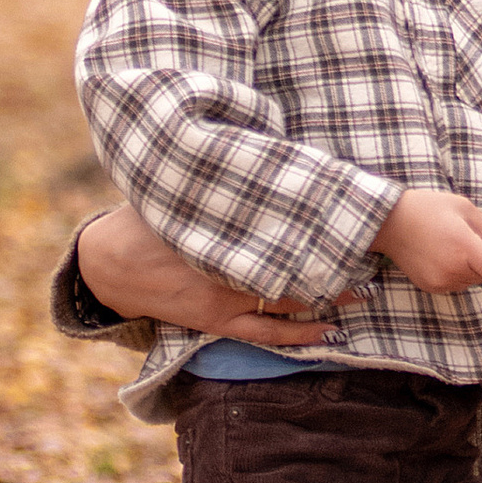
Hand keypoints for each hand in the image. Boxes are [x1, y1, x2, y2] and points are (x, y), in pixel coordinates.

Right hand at [74, 204, 349, 345]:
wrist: (107, 264)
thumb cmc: (146, 216)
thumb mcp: (184, 191)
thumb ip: (223, 181)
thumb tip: (261, 148)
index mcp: (220, 230)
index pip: (282, 228)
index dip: (320, 225)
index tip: (353, 215)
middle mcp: (227, 268)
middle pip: (293, 264)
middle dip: (334, 260)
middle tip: (374, 251)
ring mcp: (223, 300)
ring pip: (286, 302)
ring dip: (327, 297)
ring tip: (366, 292)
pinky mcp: (216, 322)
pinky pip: (264, 333)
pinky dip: (298, 334)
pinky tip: (329, 332)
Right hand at [375, 189, 481, 293]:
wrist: (389, 223)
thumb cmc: (427, 209)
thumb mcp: (463, 206)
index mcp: (463, 248)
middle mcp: (452, 270)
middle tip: (465, 240)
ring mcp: (439, 282)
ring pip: (470, 282)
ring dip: (469, 268)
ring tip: (450, 247)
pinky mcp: (429, 287)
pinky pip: (454, 284)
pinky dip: (454, 273)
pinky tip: (441, 256)